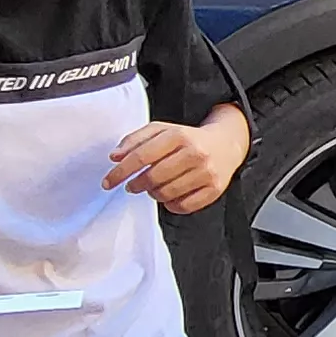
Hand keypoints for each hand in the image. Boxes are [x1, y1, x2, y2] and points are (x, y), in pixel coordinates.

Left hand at [103, 107, 251, 212]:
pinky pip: (183, 206)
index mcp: (179, 135)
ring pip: (166, 193)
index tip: (108, 182)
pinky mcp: (214, 189)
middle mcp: (195, 153)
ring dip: (153, 193)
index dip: (121, 171)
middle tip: (132, 185)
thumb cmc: (188, 138)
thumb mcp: (162, 130)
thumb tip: (114, 157)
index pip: (142, 156)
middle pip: (153, 177)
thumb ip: (135, 140)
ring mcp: (206, 172)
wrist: (227, 144)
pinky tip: (170, 195)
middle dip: (136, 184)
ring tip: (154, 187)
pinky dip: (171, 204)